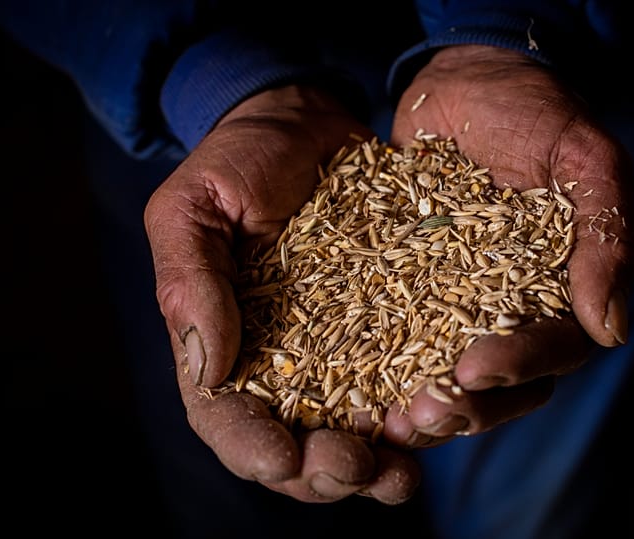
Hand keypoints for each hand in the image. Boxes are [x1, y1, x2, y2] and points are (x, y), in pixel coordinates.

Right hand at [144, 85, 419, 502]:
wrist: (301, 123)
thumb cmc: (235, 161)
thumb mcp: (192, 208)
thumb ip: (190, 284)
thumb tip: (210, 369)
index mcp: (224, 345)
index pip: (228, 419)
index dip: (251, 449)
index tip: (280, 458)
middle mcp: (283, 361)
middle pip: (298, 444)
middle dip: (326, 472)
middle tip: (357, 468)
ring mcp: (339, 348)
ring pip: (357, 429)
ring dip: (381, 463)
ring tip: (405, 473)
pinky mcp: (391, 324)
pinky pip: (405, 378)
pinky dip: (421, 407)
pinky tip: (442, 413)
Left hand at [384, 45, 633, 445]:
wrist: (466, 80)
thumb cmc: (536, 112)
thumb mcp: (582, 160)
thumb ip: (605, 236)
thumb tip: (610, 328)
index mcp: (559, 289)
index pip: (551, 348)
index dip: (518, 366)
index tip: (476, 368)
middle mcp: (508, 306)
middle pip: (496, 380)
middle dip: (463, 405)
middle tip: (422, 415)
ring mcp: (453, 300)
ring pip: (440, 369)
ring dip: (416, 399)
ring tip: (384, 419)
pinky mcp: (405, 284)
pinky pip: (391, 330)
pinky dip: (373, 361)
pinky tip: (347, 382)